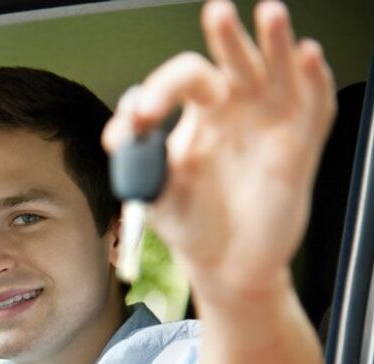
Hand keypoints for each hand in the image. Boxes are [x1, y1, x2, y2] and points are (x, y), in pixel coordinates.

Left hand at [103, 0, 335, 301]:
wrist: (225, 266)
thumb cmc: (192, 224)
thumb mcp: (156, 196)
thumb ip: (140, 165)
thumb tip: (123, 136)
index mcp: (198, 115)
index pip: (182, 81)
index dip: (160, 92)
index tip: (141, 119)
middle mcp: (236, 110)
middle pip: (232, 61)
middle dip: (225, 37)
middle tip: (215, 14)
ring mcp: (270, 124)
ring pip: (277, 71)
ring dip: (275, 42)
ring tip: (269, 13)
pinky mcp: (300, 146)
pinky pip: (313, 106)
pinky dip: (314, 81)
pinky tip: (308, 57)